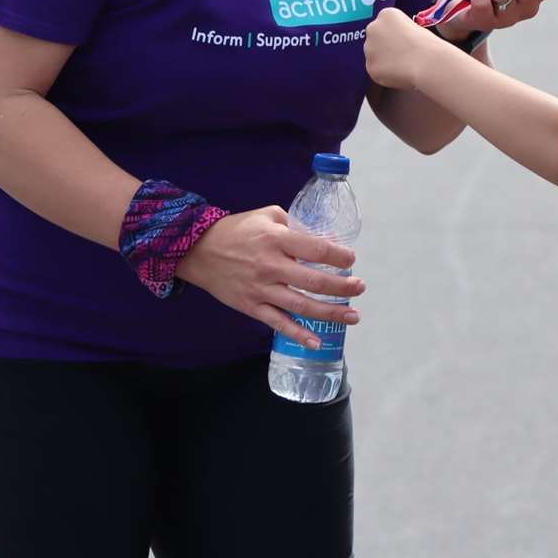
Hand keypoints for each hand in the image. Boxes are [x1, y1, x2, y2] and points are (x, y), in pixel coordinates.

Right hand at [175, 207, 364, 349]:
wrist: (197, 250)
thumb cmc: (236, 229)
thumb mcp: (267, 215)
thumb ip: (293, 223)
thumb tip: (320, 234)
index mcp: (277, 239)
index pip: (316, 249)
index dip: (338, 256)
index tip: (351, 260)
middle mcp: (271, 266)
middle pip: (314, 281)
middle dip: (343, 287)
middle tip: (360, 287)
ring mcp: (261, 289)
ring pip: (301, 305)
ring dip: (330, 313)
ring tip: (353, 316)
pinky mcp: (251, 306)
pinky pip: (278, 323)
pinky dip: (298, 334)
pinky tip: (317, 342)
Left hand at [364, 6, 437, 89]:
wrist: (427, 62)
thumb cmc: (427, 45)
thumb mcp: (414, 27)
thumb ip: (400, 32)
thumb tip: (396, 42)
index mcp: (386, 14)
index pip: (385, 24)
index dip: (396, 34)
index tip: (404, 41)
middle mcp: (373, 28)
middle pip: (376, 38)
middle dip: (385, 46)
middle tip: (401, 55)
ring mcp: (369, 48)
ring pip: (374, 55)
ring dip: (384, 60)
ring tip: (403, 65)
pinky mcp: (370, 66)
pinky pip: (376, 70)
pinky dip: (385, 74)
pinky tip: (399, 73)